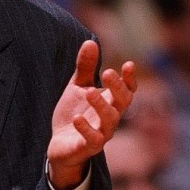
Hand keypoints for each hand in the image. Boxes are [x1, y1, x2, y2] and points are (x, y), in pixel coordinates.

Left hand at [47, 40, 136, 189]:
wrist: (60, 145)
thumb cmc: (74, 114)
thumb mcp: (77, 88)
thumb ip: (84, 68)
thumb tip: (90, 42)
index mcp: (110, 103)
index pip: (127, 90)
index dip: (129, 79)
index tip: (128, 64)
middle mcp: (110, 118)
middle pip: (122, 103)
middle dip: (117, 88)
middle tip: (107, 72)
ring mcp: (101, 134)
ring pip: (109, 121)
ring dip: (101, 105)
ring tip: (89, 91)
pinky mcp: (87, 147)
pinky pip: (92, 140)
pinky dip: (86, 129)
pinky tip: (77, 118)